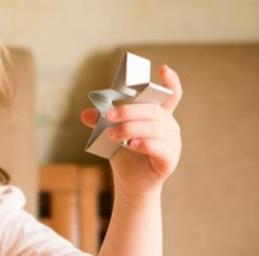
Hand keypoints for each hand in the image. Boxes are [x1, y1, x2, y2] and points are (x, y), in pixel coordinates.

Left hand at [80, 65, 182, 201]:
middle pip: (153, 111)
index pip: (171, 96)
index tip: (165, 69)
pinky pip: (159, 148)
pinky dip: (144, 144)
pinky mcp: (170, 159)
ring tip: (113, 134)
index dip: (171, 82)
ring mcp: (173, 143)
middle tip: (109, 115)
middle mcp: (169, 127)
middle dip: (129, 111)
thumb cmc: (125, 155)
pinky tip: (131, 144)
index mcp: (159, 116)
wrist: (131, 183)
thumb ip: (102, 122)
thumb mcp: (112, 135)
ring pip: (154, 128)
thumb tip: (85, 114)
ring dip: (131, 128)